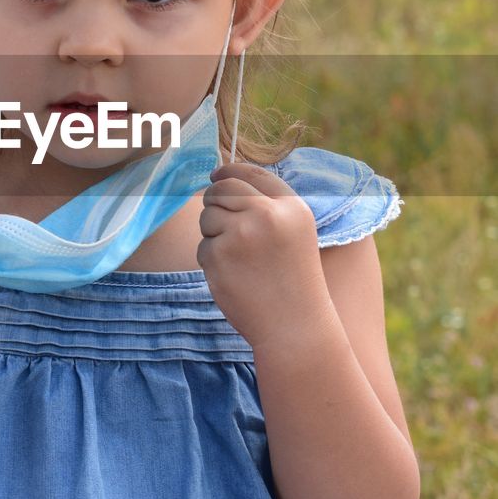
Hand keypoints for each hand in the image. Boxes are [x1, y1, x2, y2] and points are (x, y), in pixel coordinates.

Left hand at [196, 161, 330, 349]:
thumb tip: (222, 178)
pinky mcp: (218, 256)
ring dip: (214, 233)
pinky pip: (203, 246)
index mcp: (291, 206)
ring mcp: (240, 234)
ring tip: (240, 259)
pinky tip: (234, 276)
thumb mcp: (294, 231)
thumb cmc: (292, 279)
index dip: (228, 171)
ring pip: (207, 217)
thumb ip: (266, 204)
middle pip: (222, 189)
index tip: (217, 175)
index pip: (250, 172)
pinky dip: (212, 259)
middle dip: (215, 200)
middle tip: (223, 221)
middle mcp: (266, 215)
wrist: (294, 326)